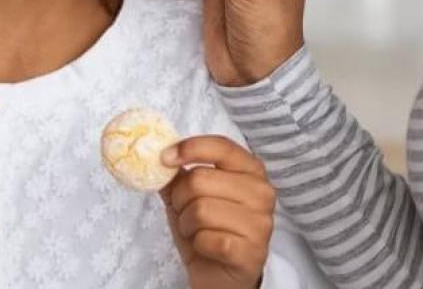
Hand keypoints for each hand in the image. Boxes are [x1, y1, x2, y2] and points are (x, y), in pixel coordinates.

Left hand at [159, 136, 275, 288]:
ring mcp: (260, 223)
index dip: (190, 148)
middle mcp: (262, 192)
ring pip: (200, 209)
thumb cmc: (208, 232)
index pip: (221, 147)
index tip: (164, 158)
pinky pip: (207, 239)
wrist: (221, 276)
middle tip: (185, 213)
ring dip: (187, 224)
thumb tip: (159, 156)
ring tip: (196, 232)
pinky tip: (206, 247)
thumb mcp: (189, 198)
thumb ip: (178, 176)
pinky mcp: (252, 251)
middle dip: (180, 200)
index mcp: (251, 171)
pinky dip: (197, 244)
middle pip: (200, 180)